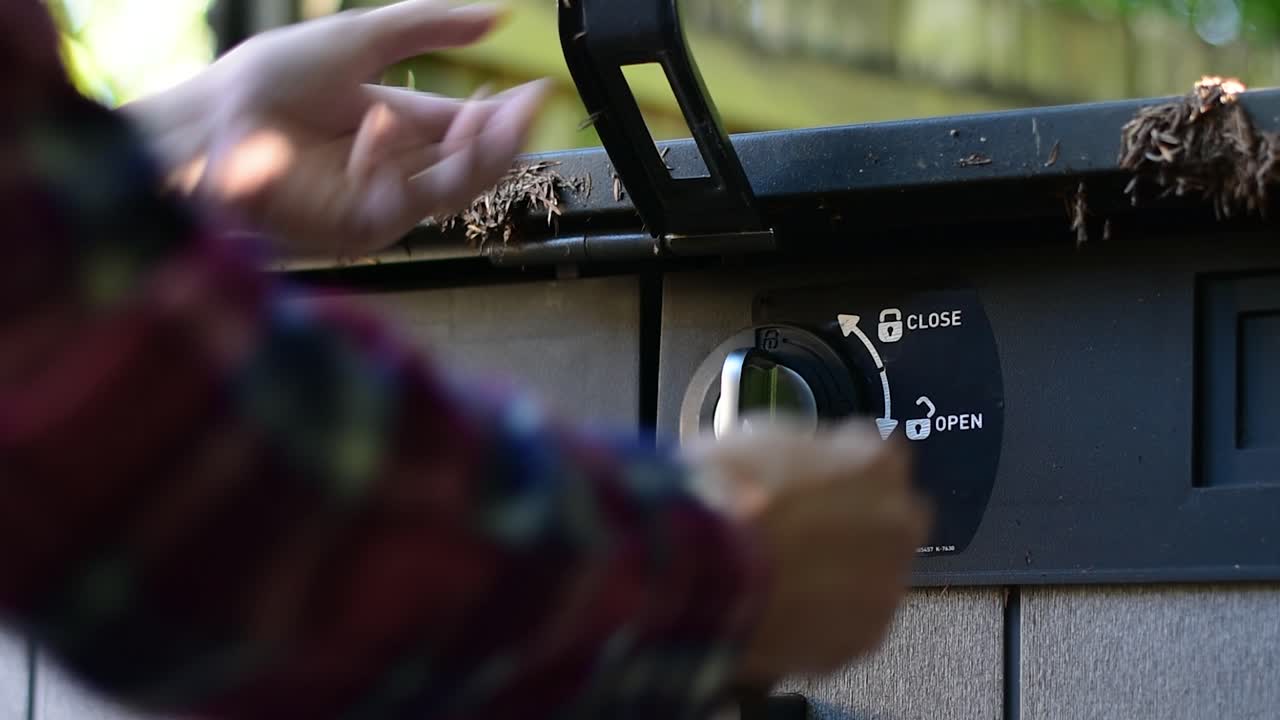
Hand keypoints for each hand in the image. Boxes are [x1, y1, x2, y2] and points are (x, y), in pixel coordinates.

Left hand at [123, 0, 548, 258]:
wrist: (212, 122)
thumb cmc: (270, 83)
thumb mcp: (361, 39)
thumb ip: (428, 25)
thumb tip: (496, 14)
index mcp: (400, 127)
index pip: (467, 127)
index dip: (504, 114)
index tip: (536, 91)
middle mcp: (396, 169)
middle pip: (471, 164)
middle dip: (502, 138)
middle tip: (525, 108)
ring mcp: (380, 202)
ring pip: (452, 189)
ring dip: (473, 155)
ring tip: (484, 117)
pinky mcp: (359, 228)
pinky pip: (403, 202)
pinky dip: (394, 163)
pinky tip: (378, 122)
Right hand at [685, 422, 931, 683]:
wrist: (698, 568)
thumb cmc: (722, 496)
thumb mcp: (762, 437)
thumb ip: (808, 451)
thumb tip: (805, 462)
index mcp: (875, 463)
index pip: (878, 459)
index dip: (840, 472)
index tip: (814, 483)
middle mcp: (897, 521)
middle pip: (888, 519)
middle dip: (855, 525)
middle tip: (802, 533)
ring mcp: (886, 583)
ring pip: (873, 575)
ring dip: (841, 574)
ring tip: (785, 577)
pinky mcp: (865, 636)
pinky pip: (852, 622)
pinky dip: (825, 618)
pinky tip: (784, 607)